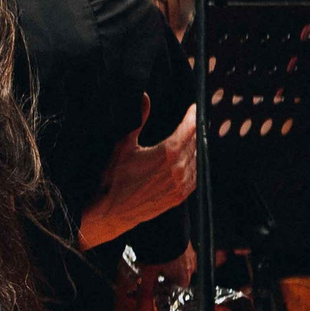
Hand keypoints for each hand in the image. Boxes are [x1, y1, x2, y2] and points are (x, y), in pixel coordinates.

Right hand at [80, 100, 198, 248]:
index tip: (193, 108)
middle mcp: (179, 168)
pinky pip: (194, 176)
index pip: (189, 128)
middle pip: (194, 143)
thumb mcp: (124, 145)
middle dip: (193, 132)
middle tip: (192, 123)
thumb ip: (139, 120)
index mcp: (168, 153)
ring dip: (194, 149)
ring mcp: (181, 184)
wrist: (113, 211)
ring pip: (196, 160)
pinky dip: (193, 166)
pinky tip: (187, 162)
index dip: (192, 116)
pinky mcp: (180, 196)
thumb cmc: (115, 179)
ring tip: (189, 141)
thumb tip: (144, 99)